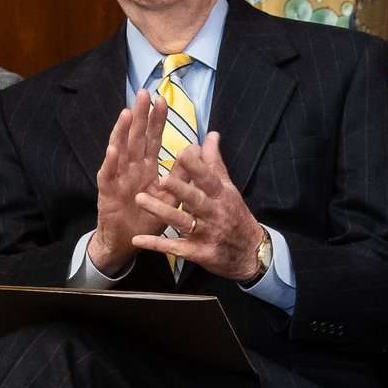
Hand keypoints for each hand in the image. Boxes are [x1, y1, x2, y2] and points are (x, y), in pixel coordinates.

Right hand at [89, 92, 164, 274]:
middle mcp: (131, 167)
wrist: (127, 242)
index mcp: (146, 167)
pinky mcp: (107, 192)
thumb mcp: (170, 196)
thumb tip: (196, 150)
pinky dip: (110, 162)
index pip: (152, 138)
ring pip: (120, 150)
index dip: (157, 120)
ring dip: (122, 132)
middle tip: (143, 93)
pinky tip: (113, 149)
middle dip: (139, 115)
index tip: (163, 100)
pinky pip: (108, 175)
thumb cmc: (147, 218)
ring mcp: (117, 177)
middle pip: (135, 137)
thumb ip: (182, 175)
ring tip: (127, 113)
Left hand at [132, 132, 269, 281]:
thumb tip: (211, 135)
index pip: (209, 178)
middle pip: (196, 200)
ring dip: (161, 211)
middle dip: (180, 189)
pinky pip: (174, 247)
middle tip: (162, 179)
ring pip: (181, 222)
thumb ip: (214, 162)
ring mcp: (206, 234)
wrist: (250, 253)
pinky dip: (156, 244)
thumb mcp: (228, 189)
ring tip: (140, 199)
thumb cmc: (235, 215)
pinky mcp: (198, 252)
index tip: (182, 153)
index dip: (196, 167)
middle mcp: (214, 213)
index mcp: (221, 195)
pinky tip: (138, 239)